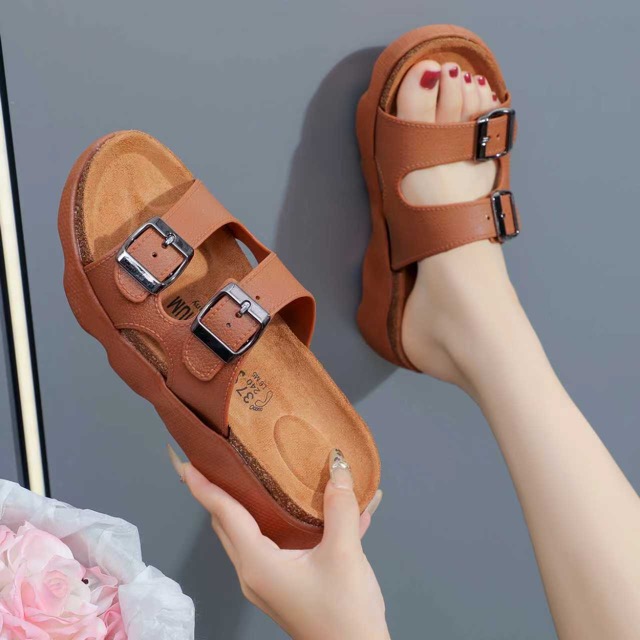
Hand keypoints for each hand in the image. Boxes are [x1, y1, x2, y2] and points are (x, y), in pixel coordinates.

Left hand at [169, 445, 387, 639]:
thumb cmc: (344, 612)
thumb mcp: (344, 554)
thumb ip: (340, 507)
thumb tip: (338, 465)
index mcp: (258, 563)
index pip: (224, 513)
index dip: (205, 485)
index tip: (187, 461)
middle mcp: (254, 571)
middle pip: (228, 522)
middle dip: (220, 491)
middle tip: (220, 459)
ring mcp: (267, 581)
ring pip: (248, 533)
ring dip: (247, 505)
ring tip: (252, 476)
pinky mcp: (284, 585)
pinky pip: (272, 544)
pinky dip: (278, 522)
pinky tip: (310, 506)